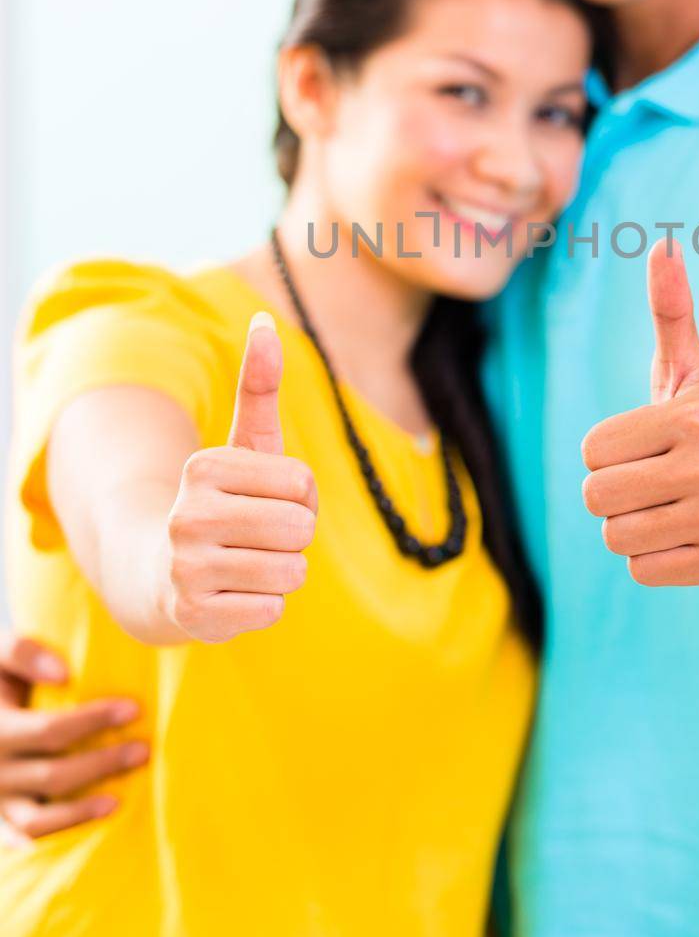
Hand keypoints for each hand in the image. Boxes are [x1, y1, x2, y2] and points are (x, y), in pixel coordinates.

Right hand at [0, 633, 148, 845]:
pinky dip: (52, 836)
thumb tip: (63, 674)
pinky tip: (84, 833)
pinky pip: (24, 837)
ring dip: (80, 812)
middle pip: (52, 775)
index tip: (133, 709)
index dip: (93, 721)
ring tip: (118, 801)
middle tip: (143, 750)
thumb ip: (23, 653)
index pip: (50, 731)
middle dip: (101, 764)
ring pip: (36, 819)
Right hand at [162, 311, 317, 641]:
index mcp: (204, 468)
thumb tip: (265, 319)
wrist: (157, 575)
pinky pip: (273, 609)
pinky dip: (265, 605)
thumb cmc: (219, 504)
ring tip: (248, 565)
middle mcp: (186, 515)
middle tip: (260, 538)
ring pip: (291, 571)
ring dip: (282, 572)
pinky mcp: (192, 616)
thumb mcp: (240, 446)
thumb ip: (258, 386)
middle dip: (294, 537)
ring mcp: (186, 568)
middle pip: (300, 528)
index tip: (266, 502)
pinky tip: (234, 595)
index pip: (303, 484)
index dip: (301, 499)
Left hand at [581, 239, 698, 588]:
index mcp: (696, 417)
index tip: (644, 448)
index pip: (592, 450)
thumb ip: (671, 311)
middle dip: (616, 492)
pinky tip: (686, 537)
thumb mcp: (689, 372)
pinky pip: (642, 568)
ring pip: (616, 535)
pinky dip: (654, 557)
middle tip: (653, 483)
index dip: (608, 452)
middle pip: (598, 496)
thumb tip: (663, 245)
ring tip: (670, 509)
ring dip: (633, 526)